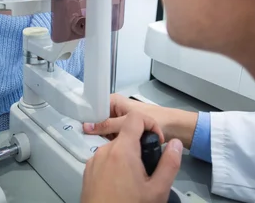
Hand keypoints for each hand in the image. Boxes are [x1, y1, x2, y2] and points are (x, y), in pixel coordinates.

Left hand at [81, 111, 183, 202]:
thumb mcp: (157, 190)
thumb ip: (169, 163)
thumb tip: (175, 143)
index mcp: (122, 150)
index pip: (135, 117)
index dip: (150, 124)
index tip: (157, 141)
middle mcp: (104, 151)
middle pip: (126, 136)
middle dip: (140, 147)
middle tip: (149, 169)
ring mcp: (93, 161)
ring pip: (115, 149)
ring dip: (127, 158)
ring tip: (136, 182)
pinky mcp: (87, 172)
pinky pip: (104, 160)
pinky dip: (115, 166)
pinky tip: (121, 186)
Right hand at [83, 94, 198, 148]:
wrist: (175, 128)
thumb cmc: (156, 118)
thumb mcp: (128, 121)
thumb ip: (107, 125)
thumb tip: (86, 127)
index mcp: (114, 101)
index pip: (94, 107)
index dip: (87, 118)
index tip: (79, 130)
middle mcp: (114, 110)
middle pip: (98, 120)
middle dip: (94, 131)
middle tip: (87, 143)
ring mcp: (119, 122)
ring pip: (104, 130)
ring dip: (103, 139)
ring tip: (96, 150)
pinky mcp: (125, 132)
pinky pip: (113, 137)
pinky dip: (111, 144)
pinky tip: (106, 153)